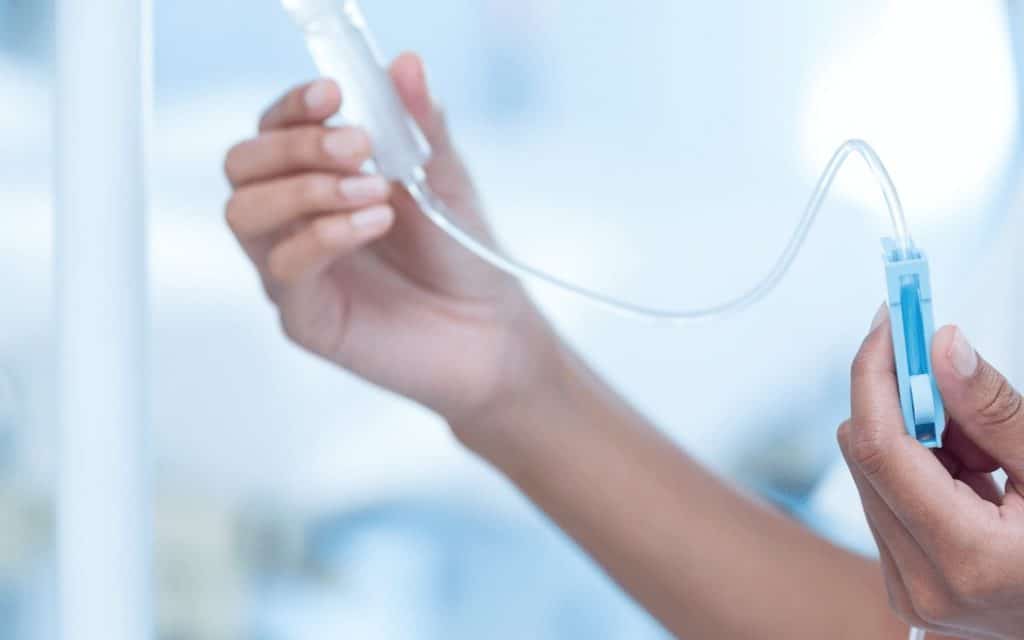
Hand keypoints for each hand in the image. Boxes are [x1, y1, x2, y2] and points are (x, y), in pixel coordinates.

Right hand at [224, 53, 555, 422]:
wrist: (488, 328)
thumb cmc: (459, 253)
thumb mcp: (445, 178)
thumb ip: (421, 125)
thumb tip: (406, 64)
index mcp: (317, 179)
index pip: (271, 130)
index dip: (292, 107)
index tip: (332, 93)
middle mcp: (293, 221)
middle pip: (241, 165)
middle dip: (296, 145)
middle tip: (359, 146)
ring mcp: (293, 269)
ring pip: (245, 213)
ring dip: (306, 188)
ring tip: (373, 189)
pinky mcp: (304, 317)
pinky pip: (283, 270)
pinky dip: (325, 235)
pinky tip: (374, 222)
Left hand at [839, 306, 1023, 638]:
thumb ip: (995, 411)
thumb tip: (942, 346)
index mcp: (965, 559)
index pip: (877, 446)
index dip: (875, 373)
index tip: (888, 321)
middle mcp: (922, 583)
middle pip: (865, 454)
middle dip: (901, 399)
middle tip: (946, 366)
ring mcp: (909, 590)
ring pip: (870, 472)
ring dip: (915, 437)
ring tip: (986, 450)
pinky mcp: (905, 584)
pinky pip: (886, 498)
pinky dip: (920, 468)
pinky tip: (974, 475)